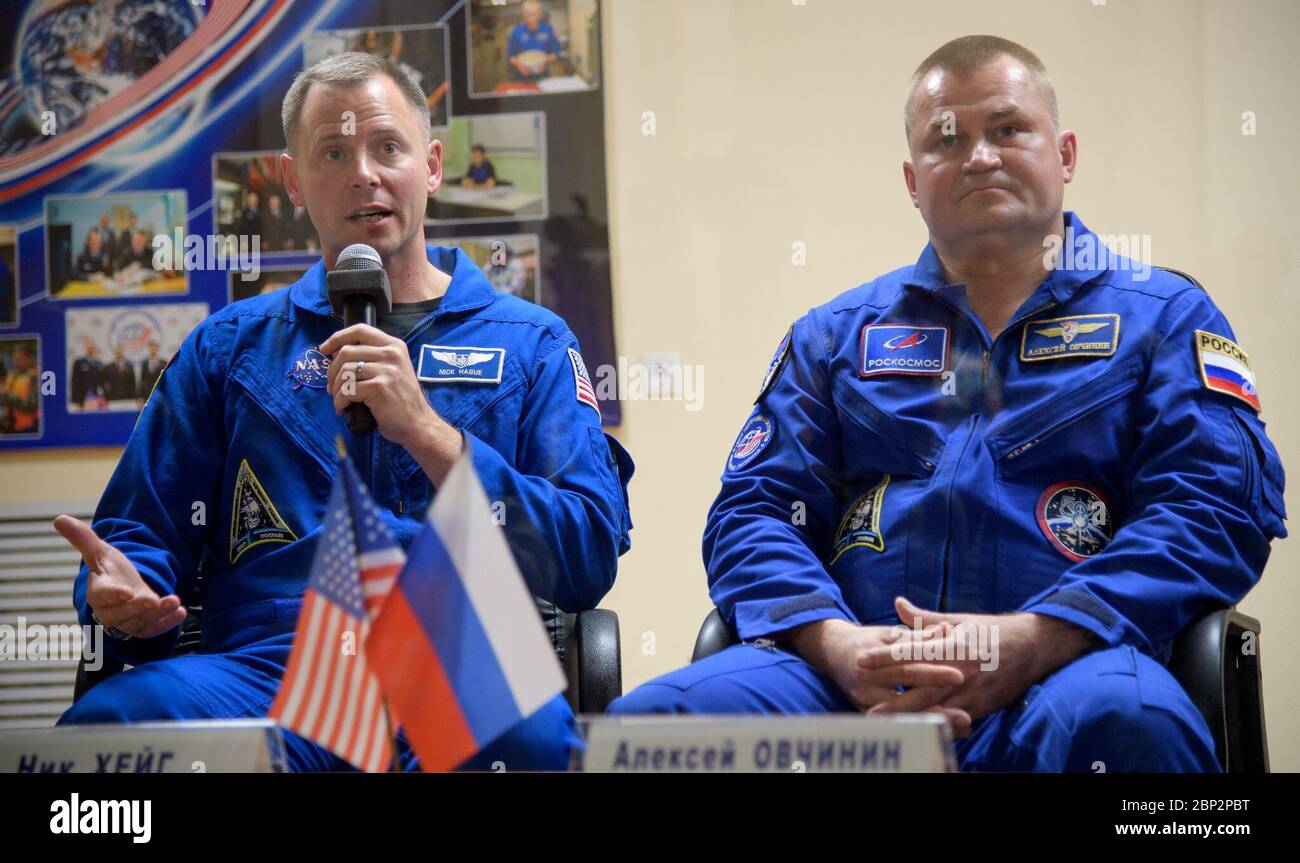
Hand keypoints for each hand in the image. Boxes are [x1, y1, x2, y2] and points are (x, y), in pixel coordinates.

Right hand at [53, 515, 185, 638]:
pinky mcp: (142, 628)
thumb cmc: (111, 571)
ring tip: (173, 602)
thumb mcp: (100, 553)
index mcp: (98, 592)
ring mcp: (127, 622)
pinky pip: (153, 630)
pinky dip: (167, 623)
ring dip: (158, 614)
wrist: (125, 588)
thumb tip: (59, 518)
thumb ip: (83, 538)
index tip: (125, 592)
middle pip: (123, 613)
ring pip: (140, 622)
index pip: (103, 595)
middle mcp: (110, 611)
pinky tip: (180, 613)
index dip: (114, 594)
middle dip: (139, 607)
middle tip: (154, 600)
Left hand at [320, 324, 441, 449]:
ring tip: (341, 400)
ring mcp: (386, 370)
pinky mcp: (378, 388)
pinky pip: (347, 390)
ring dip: (336, 389)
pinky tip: (344, 408)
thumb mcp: (393, 370)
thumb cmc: (401, 400)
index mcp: (394, 346)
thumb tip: (337, 353)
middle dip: (332, 371)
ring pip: (344, 372)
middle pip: (346, 351)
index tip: (324, 349)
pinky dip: (340, 402)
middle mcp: (391, 354)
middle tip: (332, 387)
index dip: (337, 338)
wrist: (418, 424)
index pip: (360, 330)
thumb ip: (373, 358)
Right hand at [787, 618, 972, 736]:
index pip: (907, 664)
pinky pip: (895, 723)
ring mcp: (864, 698)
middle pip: (904, 692)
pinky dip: (919, 726)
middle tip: (964, 713)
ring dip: (931, 719)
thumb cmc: (867, 641)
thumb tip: (943, 630)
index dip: (932, 671)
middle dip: (935, 701)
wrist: (833, 652)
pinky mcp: (864, 711)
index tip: (959, 676)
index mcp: (874, 655)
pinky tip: (941, 730)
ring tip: (959, 724)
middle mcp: (867, 679)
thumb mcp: (888, 634)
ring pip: (901, 713)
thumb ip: (916, 635)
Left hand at [863, 597, 1098, 720]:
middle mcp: (961, 670)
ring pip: (938, 709)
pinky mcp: (982, 706)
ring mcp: (972, 691)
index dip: (885, 657)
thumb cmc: (991, 631)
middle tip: (868, 711)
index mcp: (952, 645)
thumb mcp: (959, 620)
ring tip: (889, 727)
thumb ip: (925, 618)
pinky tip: (919, 732)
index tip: (861, 660)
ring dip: (913, 719)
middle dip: (895, 703)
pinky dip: (937, 725)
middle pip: (921, 690)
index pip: (911, 651)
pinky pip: (956, 719)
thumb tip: (898, 604)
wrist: (1033, 647)